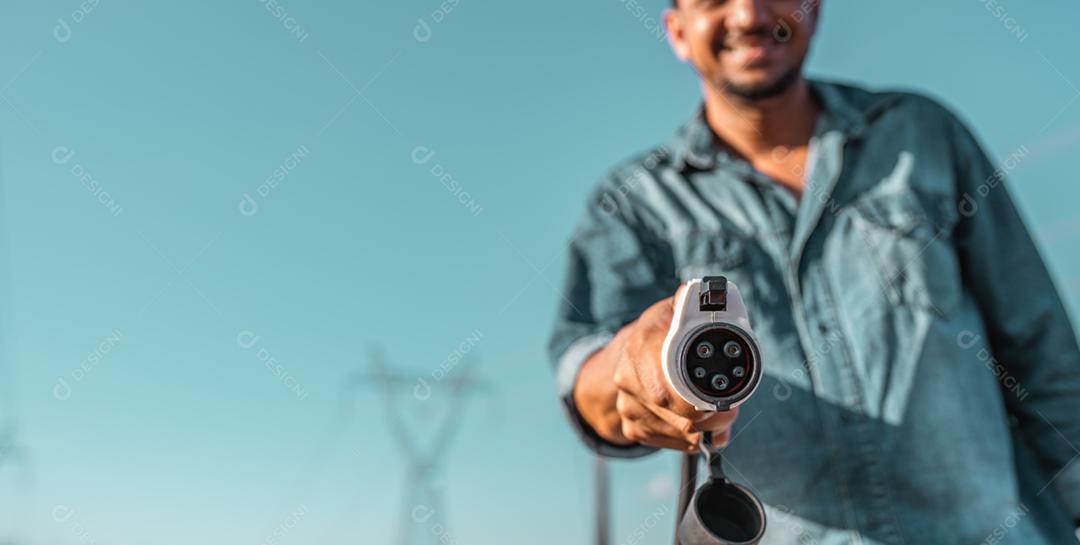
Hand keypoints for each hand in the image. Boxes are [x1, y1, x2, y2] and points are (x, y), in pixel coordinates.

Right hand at [574, 285, 738, 451]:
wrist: (624, 356)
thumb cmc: (658, 332)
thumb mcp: (671, 311)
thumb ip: (690, 303)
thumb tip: (707, 294)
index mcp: (640, 347)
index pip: (669, 388)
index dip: (698, 402)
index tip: (721, 403)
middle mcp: (627, 379)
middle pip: (680, 416)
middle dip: (714, 418)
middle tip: (731, 411)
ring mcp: (628, 406)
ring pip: (679, 434)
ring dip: (708, 431)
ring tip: (720, 417)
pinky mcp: (631, 427)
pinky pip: (669, 443)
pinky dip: (692, 441)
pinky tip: (702, 430)